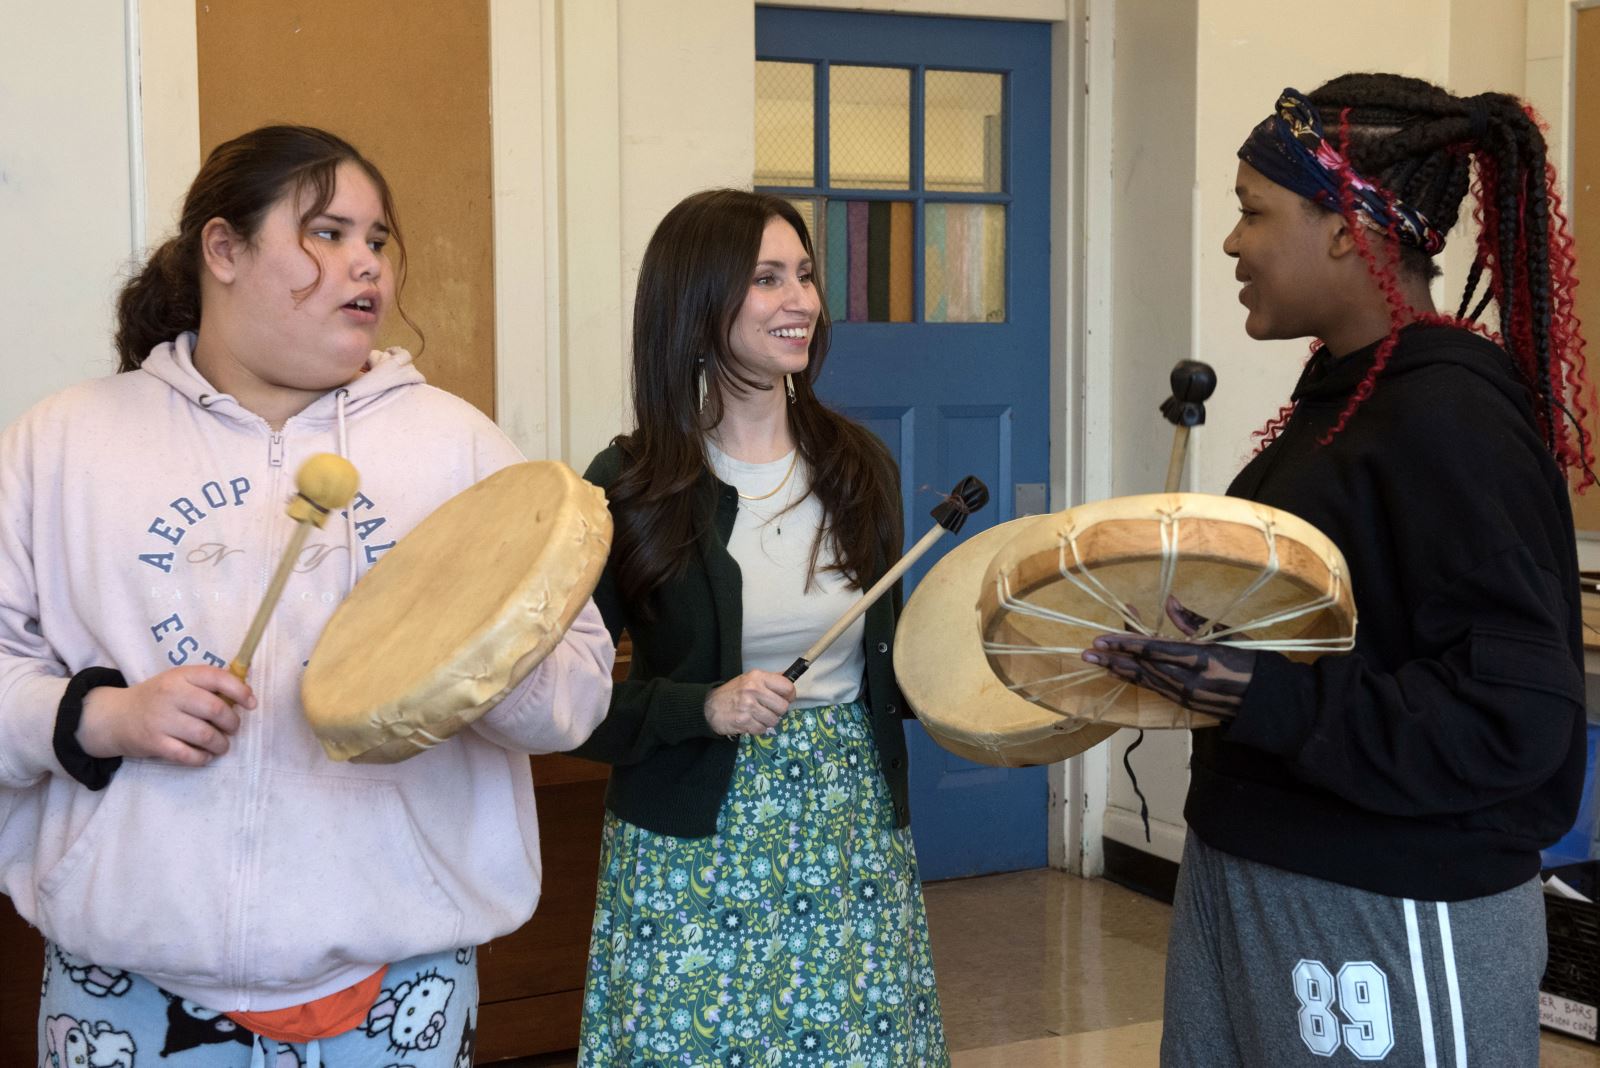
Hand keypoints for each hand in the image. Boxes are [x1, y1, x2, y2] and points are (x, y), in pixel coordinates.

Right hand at [77, 666, 254, 765]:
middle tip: (232, 728)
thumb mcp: (178, 681)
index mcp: (181, 675)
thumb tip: (244, 696)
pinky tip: (205, 756)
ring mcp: (162, 719)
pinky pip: (187, 755)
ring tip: (221, 744)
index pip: (218, 678)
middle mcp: (172, 695)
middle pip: (216, 710)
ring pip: (205, 735)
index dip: (241, 691)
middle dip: (232, 723)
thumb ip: (206, 685)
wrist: (116, 716)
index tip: (251, 704)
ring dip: (220, 743)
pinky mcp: (154, 743)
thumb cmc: (157, 697)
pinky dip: (202, 758)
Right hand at [705, 670, 794, 736]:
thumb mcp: (750, 679)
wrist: (709, 706)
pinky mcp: (744, 721)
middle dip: (778, 711)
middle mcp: (754, 690)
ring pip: (774, 720)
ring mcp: (748, 706)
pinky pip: (762, 729)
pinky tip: (751, 722)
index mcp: (758, 677)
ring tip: (758, 716)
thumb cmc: (733, 692)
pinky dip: (758, 728)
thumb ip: (770, 679)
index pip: (787, 687)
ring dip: (768, 721)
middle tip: (769, 709)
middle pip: (783, 707)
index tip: (785, 698)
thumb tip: (790, 675)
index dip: (789, 695)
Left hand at [1082, 596, 1254, 716]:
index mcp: (1199, 658)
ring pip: (1144, 680)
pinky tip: (1120, 674)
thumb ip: (1193, 621)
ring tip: (1096, 661)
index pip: (1153, 649)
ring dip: (1118, 670)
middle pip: (1142, 667)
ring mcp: (1184, 695)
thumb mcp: (1226, 635)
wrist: (1268, 700)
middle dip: (1113, 658)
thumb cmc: (1251, 661)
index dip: (1125, 643)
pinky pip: (1153, 690)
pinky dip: (1134, 680)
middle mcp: (1187, 679)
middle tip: (1087, 651)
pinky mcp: (1184, 704)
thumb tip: (1169, 601)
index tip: (1103, 638)